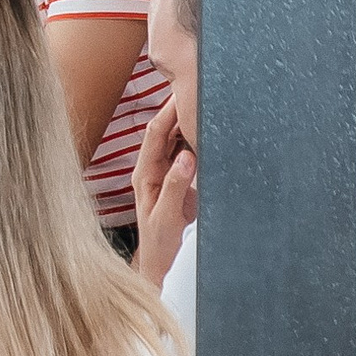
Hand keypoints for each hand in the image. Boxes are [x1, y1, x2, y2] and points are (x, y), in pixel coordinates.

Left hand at [131, 100, 195, 286]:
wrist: (161, 266)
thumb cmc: (160, 245)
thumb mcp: (167, 217)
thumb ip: (176, 187)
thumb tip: (186, 156)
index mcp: (145, 175)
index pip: (156, 135)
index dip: (168, 112)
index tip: (182, 93)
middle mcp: (154, 170)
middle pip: (166, 133)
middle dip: (179, 110)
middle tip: (197, 88)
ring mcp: (167, 176)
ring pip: (177, 142)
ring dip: (189, 124)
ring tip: (206, 102)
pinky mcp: (180, 184)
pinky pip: (188, 157)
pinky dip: (198, 142)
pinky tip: (211, 132)